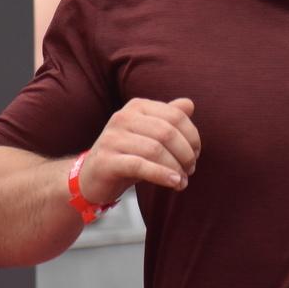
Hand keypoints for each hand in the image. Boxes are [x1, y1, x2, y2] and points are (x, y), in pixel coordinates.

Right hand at [81, 98, 200, 203]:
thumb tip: (189, 104)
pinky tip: (174, 183)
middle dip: (185, 154)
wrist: (92, 177)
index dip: (192, 136)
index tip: (196, 154)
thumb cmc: (127, 155)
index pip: (176, 116)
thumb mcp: (150, 135)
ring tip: (182, 180)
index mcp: (137, 106)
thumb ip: (169, 119)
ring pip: (155, 150)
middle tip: (190, 170)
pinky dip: (162, 175)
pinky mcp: (106, 161)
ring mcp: (112, 138)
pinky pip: (140, 166)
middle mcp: (123, 117)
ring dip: (175, 168)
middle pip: (167, 132)